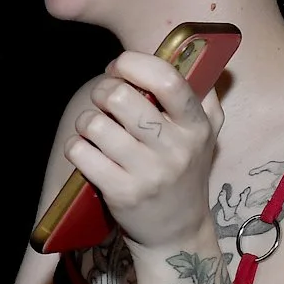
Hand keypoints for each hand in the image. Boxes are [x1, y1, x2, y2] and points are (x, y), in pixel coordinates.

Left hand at [66, 49, 223, 250]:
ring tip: (94, 127)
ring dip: (86, 120)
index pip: (169, 80)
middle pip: (121, 97)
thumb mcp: (207, 133)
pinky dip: (76, 146)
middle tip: (103, 99)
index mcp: (197, 125)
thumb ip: (203, 94)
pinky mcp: (122, 193)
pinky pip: (81, 153)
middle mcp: (176, 148)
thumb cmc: (184, 171)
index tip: (120, 66)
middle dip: (102, 90)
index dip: (134, 64)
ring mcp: (148, 173)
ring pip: (96, 124)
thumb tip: (191, 52)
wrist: (178, 231)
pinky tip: (86, 150)